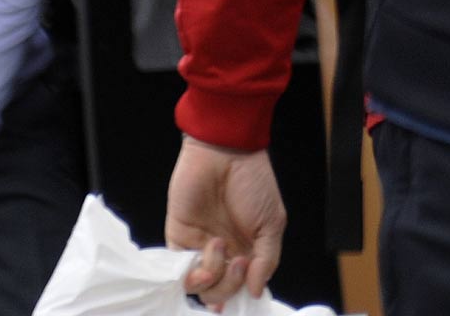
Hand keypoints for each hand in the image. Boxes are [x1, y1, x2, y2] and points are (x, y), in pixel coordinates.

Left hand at [168, 138, 285, 306]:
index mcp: (246, 251)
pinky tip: (205, 250)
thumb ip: (267, 260)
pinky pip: (178, 270)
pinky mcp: (178, 237)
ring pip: (199, 287)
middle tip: (238, 261)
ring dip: (211, 276)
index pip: (241, 288)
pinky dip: (190, 271)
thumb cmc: (253, 182)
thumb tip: (256, 292)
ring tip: (218, 245)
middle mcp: (222, 254)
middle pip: (220, 293)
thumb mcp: (272, 223)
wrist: (225, 153)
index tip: (248, 292)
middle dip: (229, 286)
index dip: (242, 295)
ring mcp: (199, 247)